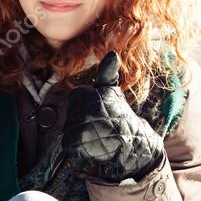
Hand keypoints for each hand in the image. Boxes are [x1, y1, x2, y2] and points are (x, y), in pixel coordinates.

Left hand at [62, 52, 164, 182]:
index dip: (88, 105)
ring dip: (82, 133)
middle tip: (101, 123)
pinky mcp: (75, 144)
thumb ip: (106, 72)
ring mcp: (77, 128)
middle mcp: (80, 110)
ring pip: (70, 129)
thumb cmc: (120, 114)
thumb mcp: (112, 91)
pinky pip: (69, 145)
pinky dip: (79, 147)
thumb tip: (113, 53)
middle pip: (72, 114)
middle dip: (84, 119)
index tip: (101, 110)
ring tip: (98, 134)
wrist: (132, 141)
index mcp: (85, 94)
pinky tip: (93, 144)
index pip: (76, 97)